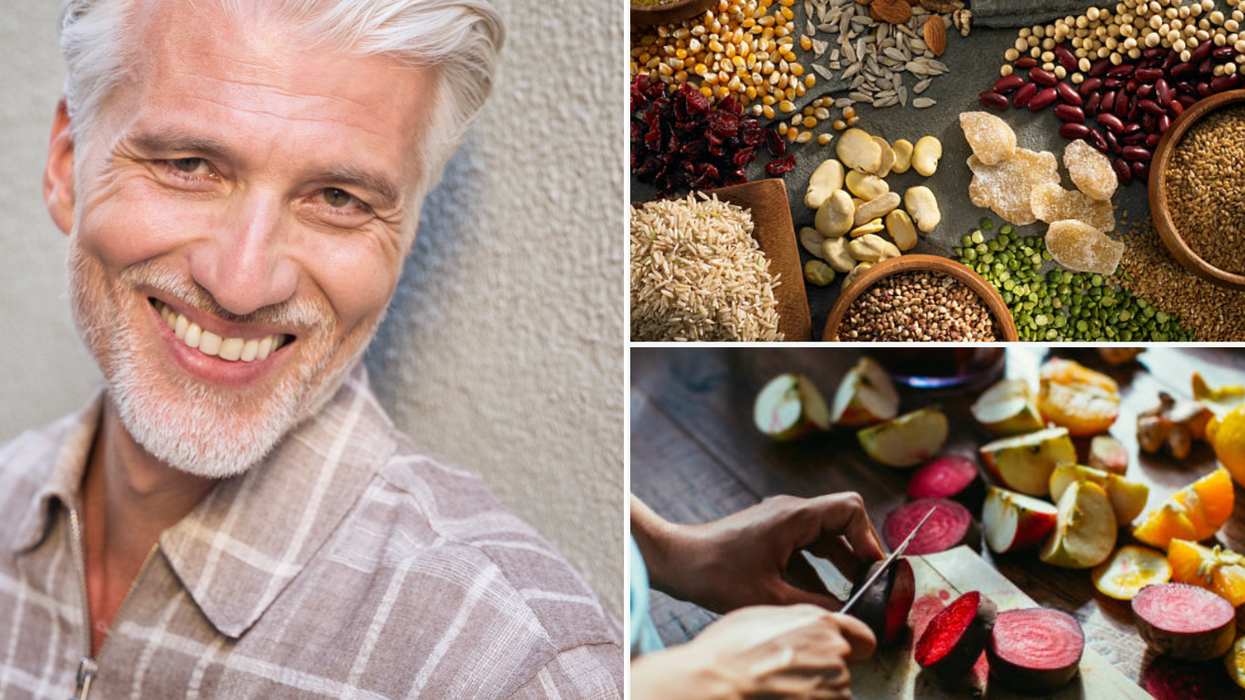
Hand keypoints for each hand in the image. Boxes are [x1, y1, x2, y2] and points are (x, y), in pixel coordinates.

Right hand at [630, 604, 874, 699]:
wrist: (717, 683)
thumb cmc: (729, 651)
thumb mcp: (762, 615)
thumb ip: (798, 621)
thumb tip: (809, 628)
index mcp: (820, 622)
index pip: (862, 636)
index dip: (855, 646)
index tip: (852, 653)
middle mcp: (834, 651)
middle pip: (842, 666)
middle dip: (822, 670)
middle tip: (788, 673)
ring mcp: (833, 684)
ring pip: (834, 690)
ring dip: (816, 692)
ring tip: (779, 688)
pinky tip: (782, 696)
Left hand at [633, 493, 884, 613]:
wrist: (677, 562)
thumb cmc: (716, 574)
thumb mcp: (770, 597)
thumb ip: (815, 604)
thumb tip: (847, 615)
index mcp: (794, 516)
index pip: (850, 508)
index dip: (869, 537)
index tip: (875, 569)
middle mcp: (790, 512)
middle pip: (842, 522)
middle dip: (859, 553)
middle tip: (872, 585)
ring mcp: (779, 522)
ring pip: (824, 536)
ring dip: (841, 563)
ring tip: (855, 593)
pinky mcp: (770, 535)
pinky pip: (805, 547)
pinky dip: (818, 569)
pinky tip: (824, 597)